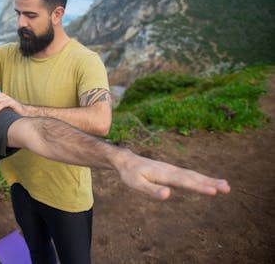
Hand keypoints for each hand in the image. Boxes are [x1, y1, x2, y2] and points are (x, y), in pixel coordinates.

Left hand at [114, 149, 229, 199]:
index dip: (199, 187)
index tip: (214, 191)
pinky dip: (201, 178)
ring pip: (193, 175)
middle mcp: (171, 170)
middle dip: (210, 183)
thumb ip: (151, 190)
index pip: (184, 182)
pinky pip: (189, 175)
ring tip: (225, 186)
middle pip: (193, 177)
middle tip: (228, 188)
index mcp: (164, 175)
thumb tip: (168, 195)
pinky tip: (207, 182)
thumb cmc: (130, 174)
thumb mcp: (136, 184)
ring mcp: (172, 170)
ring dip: (209, 180)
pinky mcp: (172, 171)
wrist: (126, 160)